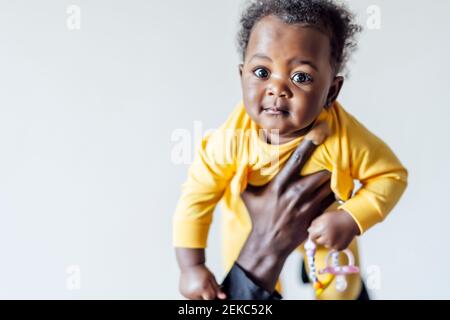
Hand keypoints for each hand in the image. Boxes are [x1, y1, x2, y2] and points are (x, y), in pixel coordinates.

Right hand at [179, 264, 225, 299]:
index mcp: (202, 287)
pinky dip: (193, 294)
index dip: (212, 294)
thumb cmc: (201, 271)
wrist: (190, 265)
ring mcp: (187, 293)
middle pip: (203, 300)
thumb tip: (224, 297)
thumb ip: (217, 289)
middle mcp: (194, 292)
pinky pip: (190, 297)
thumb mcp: (212, 278)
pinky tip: (193, 286)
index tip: (212, 290)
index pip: (211, 298)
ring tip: (198, 286)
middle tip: (204, 287)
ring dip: (199, 295)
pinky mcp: (183, 293)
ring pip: (197, 300)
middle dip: (205, 295)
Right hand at [236, 121, 334, 291]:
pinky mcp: (316, 216)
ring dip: (332, 177)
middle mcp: (296, 194)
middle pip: (321, 172)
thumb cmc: (259, 216)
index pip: (298, 159)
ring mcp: (308, 206)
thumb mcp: (248, 196)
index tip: (320, 131)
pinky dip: (334, 192)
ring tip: (336, 168)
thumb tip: (235, 162)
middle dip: (328, 162)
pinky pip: (331, 200)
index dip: (310, 143)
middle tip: (333, 152)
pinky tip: (334, 187)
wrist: (269, 243)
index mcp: (280, 185)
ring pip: (329, 185)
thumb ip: (244, 178)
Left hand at [308, 209, 359, 250]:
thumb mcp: (323, 217)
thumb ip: (314, 224)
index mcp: (322, 229)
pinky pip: (333, 248)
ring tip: (334, 233)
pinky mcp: (339, 248)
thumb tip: (309, 231)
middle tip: (327, 231)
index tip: (316, 233)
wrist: (351, 221)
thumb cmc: (336, 218)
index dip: (313, 234)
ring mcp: (334, 244)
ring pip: (326, 245)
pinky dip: (334, 244)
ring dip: (327, 241)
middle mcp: (327, 238)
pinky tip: (338, 237)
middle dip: (321, 237)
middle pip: (318, 241)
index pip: (312, 236)